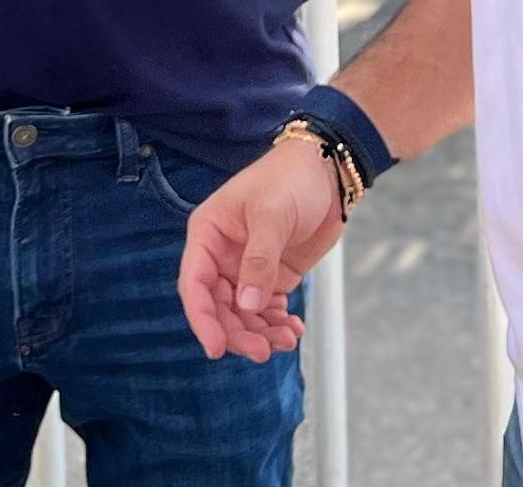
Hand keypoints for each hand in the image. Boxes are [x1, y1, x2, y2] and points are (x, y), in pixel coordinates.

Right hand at [176, 133, 343, 360]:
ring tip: (287, 339)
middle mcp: (222, 256)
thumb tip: (246, 306)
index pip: (195, 284)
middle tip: (263, 350)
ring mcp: (247, 269)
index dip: (202, 319)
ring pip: (243, 315)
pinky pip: (267, 310)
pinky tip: (294, 329)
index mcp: (208, 235)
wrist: (328, 172)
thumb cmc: (290, 179)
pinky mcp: (272, 277)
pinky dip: (277, 324)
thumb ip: (259, 262)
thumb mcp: (272, 216)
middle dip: (238, 332)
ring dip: (261, 332)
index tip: (215, 348)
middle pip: (219, 307)